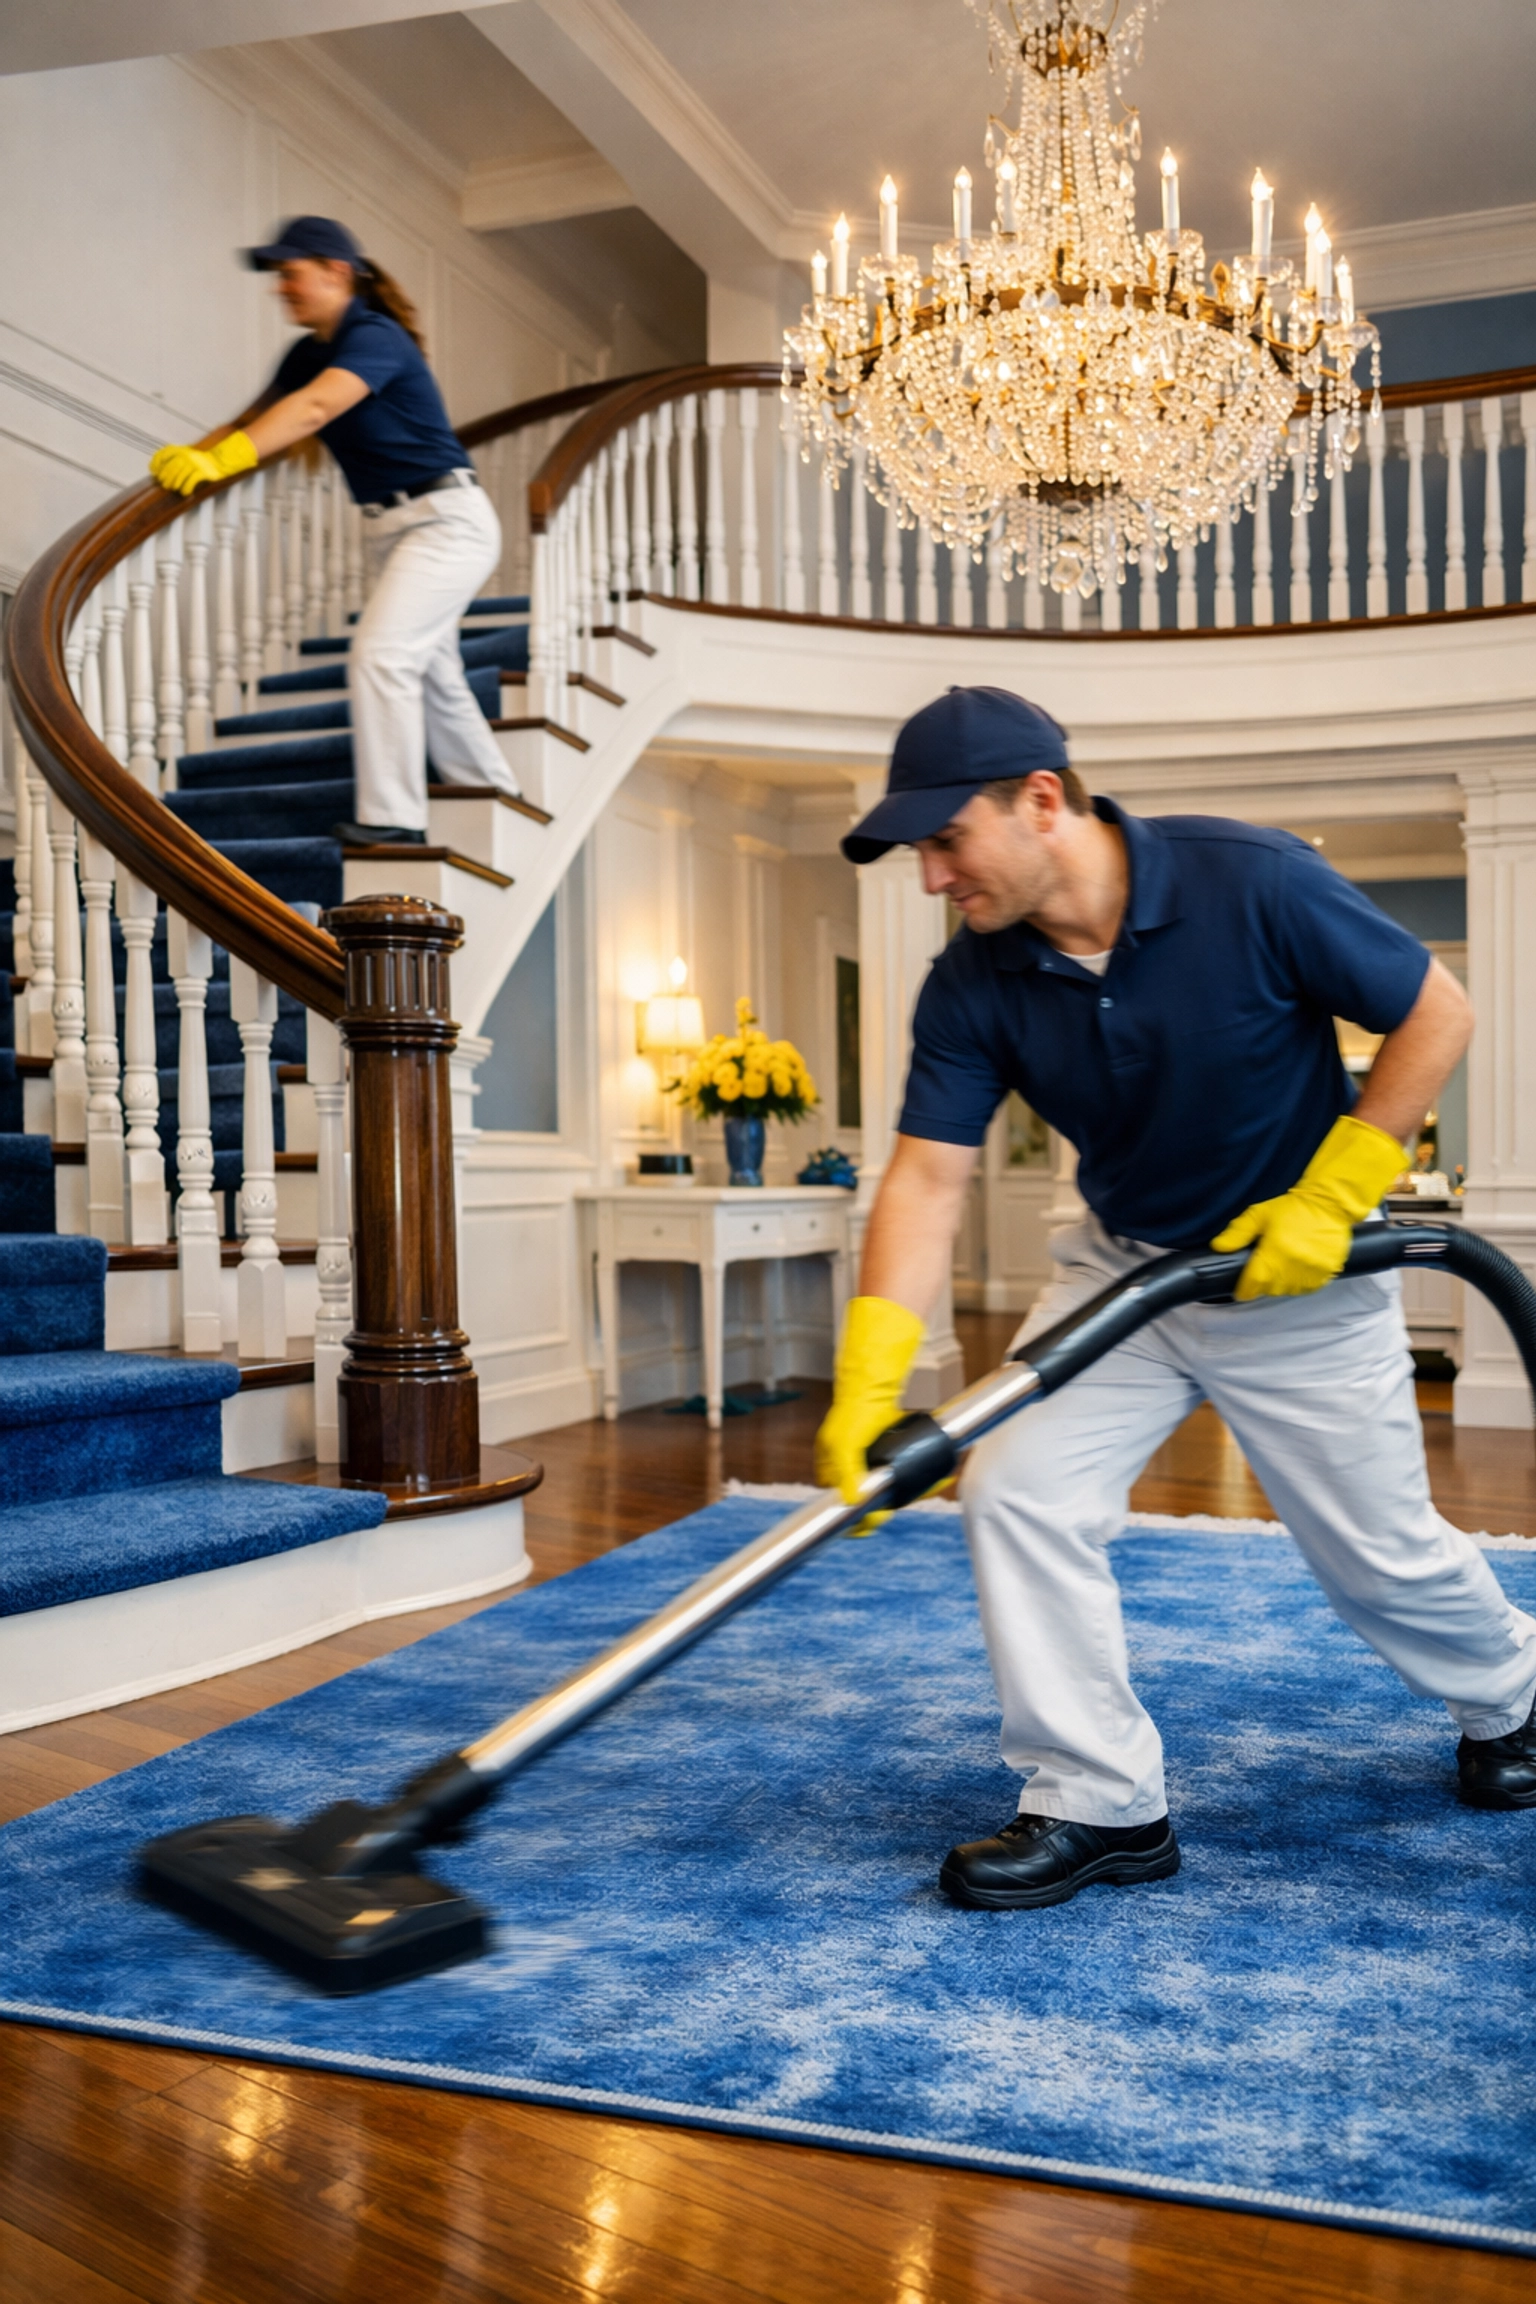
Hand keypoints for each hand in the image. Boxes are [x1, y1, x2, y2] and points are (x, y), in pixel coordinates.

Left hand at [149, 431, 257, 496]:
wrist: (222, 460)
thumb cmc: (203, 462)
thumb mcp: (188, 456)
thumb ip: (176, 460)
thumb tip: (162, 471)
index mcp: (182, 450)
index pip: (164, 454)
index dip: (157, 462)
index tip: (154, 471)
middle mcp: (187, 455)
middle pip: (171, 466)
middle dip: (166, 477)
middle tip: (165, 485)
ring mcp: (196, 463)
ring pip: (180, 474)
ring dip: (175, 483)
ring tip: (175, 489)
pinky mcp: (203, 472)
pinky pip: (191, 480)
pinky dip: (186, 488)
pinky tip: (185, 492)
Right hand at [814, 1295, 924, 1530]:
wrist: (872, 1386)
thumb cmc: (852, 1413)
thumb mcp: (843, 1444)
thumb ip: (846, 1473)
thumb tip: (852, 1502)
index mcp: (832, 1473)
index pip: (843, 1505)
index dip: (858, 1518)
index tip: (875, 1520)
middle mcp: (850, 1472)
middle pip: (870, 1502)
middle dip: (889, 1507)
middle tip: (903, 1504)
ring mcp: (872, 1464)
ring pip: (892, 1491)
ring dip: (912, 1494)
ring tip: (932, 1488)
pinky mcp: (891, 1456)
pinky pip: (906, 1475)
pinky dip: (922, 1480)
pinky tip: (937, 1479)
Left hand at [1212, 1114, 1406, 1300]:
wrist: (1329, 1205)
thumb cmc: (1293, 1208)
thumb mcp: (1260, 1215)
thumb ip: (1238, 1232)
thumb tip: (1219, 1247)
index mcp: (1277, 1250)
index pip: (1255, 1282)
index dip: (1245, 1289)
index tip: (1240, 1290)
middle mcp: (1295, 1264)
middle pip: (1271, 1288)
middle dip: (1262, 1283)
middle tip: (1262, 1269)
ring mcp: (1313, 1271)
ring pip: (1289, 1290)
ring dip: (1281, 1284)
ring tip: (1281, 1267)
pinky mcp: (1327, 1273)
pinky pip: (1307, 1288)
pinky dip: (1299, 1283)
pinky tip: (1297, 1269)